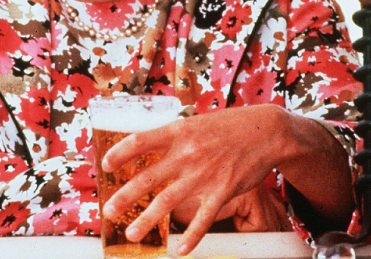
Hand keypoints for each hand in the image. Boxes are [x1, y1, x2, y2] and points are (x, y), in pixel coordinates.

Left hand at [101, 105, 291, 255]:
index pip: (140, 141)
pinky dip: (191, 237)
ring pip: (168, 201)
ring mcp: (204, 173)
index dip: (119, 153)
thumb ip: (174, 137)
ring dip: (147, 220)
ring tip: (131, 233)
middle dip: (125, 196)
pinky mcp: (223, 190)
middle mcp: (187, 153)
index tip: (105, 165)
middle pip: (148, 177)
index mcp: (178, 132)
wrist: (265, 132)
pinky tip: (180, 250)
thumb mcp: (196, 123)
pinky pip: (203, 218)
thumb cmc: (228, 126)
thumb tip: (149, 146)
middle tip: (108, 210)